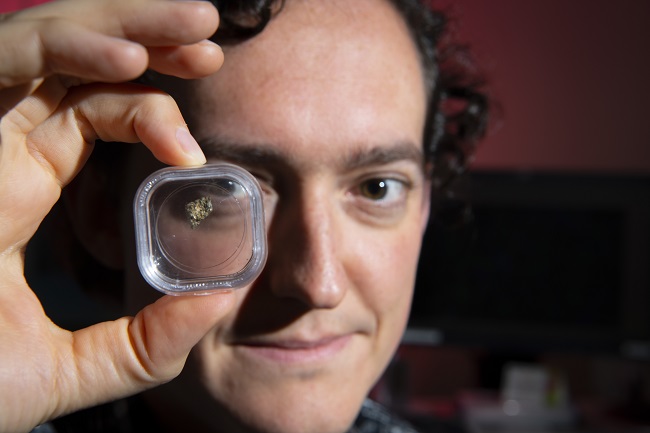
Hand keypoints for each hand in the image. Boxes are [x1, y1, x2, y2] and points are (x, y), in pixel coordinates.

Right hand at [0, 1, 234, 430]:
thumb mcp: (78, 365)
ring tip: (201, 26)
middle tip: (212, 35)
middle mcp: (0, 144)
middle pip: (80, 63)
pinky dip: (69, 47)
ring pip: (52, 42)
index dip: (154, 108)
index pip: (97, 111)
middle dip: (150, 37)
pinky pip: (8, 58)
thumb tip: (224, 300)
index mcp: (26, 183)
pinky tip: (130, 59)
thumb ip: (153, 339)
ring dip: (126, 23)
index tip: (199, 152)